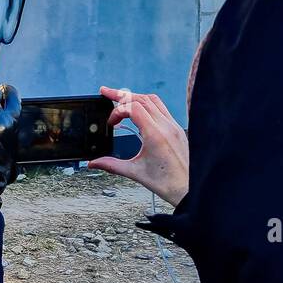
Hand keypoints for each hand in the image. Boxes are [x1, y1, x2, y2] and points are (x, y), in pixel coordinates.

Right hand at [87, 85, 188, 205]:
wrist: (190, 190)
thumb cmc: (167, 183)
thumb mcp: (135, 173)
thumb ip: (111, 165)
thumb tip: (93, 163)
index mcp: (156, 134)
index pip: (133, 107)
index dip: (117, 111)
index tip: (111, 124)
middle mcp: (166, 126)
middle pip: (142, 98)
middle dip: (121, 95)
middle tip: (105, 92)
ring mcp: (174, 126)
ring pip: (153, 100)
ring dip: (135, 97)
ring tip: (121, 99)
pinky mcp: (178, 130)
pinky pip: (162, 109)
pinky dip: (147, 105)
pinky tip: (139, 112)